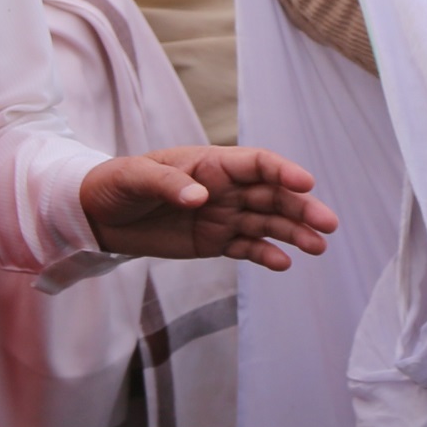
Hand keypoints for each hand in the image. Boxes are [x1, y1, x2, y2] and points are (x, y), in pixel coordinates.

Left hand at [80, 146, 337, 270]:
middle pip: (272, 195)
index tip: (306, 183)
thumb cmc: (116, 184)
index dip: (283, 171)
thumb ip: (170, 184)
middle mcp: (224, 188)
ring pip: (267, 223)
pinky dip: (267, 254)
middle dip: (301, 208)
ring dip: (294, 233)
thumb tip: (201, 198)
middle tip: (328, 223)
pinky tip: (285, 263)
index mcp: (210, 163)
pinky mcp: (214, 241)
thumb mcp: (136, 177)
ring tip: (318, 247)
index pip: (256, 163)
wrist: (98, 216)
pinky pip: (247, 247)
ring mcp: (222, 215)